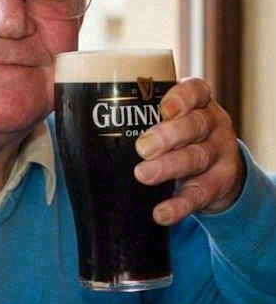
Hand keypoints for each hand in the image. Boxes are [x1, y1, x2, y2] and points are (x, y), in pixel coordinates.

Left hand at [134, 77, 244, 225]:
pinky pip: (200, 194)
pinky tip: (161, 213)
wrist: (222, 170)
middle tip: (142, 148)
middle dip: (168, 136)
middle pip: (196, 125)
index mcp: (199, 102)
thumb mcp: (173, 120)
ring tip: (143, 175)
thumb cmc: (182, 135)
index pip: (197, 91)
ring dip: (169, 167)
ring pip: (197, 158)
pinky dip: (179, 205)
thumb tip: (81, 121)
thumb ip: (141, 115)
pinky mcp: (220, 184)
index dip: (183, 97)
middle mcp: (213, 124)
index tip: (164, 108)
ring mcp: (220, 154)